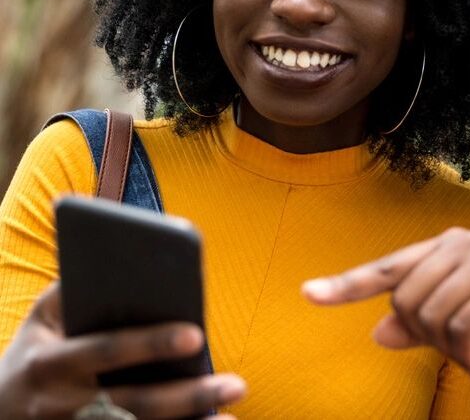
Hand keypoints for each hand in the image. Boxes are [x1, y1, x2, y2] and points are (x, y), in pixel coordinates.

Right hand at [0, 282, 245, 418]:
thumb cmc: (36, 348)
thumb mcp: (42, 315)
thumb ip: (78, 288)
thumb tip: (134, 261)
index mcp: (49, 363)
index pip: (107, 350)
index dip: (151, 343)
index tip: (196, 333)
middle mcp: (58, 407)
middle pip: (132, 404)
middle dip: (187, 395)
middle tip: (236, 383)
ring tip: (229, 415)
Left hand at [302, 227, 469, 382]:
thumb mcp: (458, 330)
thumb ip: (418, 327)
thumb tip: (378, 332)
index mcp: (447, 247)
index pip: (388, 267)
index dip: (346, 284)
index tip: (308, 294)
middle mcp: (466, 244)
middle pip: (407, 298)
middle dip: (425, 336)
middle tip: (455, 350)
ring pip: (432, 314)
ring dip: (449, 350)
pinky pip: (464, 327)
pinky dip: (469, 356)